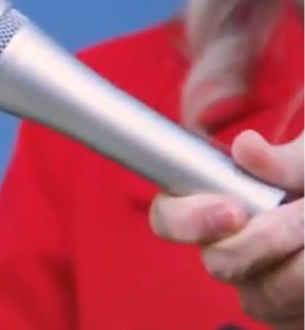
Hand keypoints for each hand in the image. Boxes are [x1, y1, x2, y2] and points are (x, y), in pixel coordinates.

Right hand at [149, 129, 303, 328]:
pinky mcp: (282, 312)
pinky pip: (288, 312)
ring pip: (257, 295)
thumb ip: (283, 160)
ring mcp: (254, 285)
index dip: (189, 218)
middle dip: (264, 239)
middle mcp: (223, 247)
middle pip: (217, 262)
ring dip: (298, 265)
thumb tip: (245, 146)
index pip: (167, 218)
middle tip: (303, 211)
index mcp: (211, 203)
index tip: (233, 209)